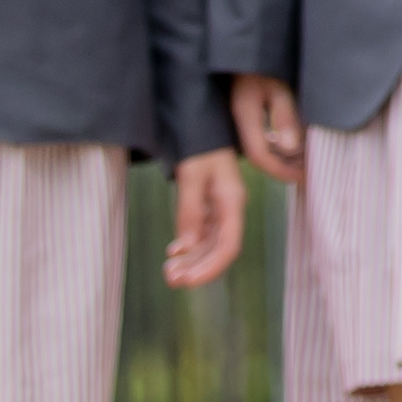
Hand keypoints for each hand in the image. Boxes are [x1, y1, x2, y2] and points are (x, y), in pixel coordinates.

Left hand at [163, 150, 245, 285]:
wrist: (200, 121)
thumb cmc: (199, 144)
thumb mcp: (191, 173)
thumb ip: (190, 210)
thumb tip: (187, 247)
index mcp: (232, 201)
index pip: (228, 246)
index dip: (210, 268)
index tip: (188, 281)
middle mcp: (230, 208)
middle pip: (219, 249)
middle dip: (197, 268)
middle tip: (171, 280)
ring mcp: (221, 207)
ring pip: (210, 244)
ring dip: (191, 260)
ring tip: (168, 272)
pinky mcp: (210, 204)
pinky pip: (203, 232)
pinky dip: (189, 245)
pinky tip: (174, 253)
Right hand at [227, 70, 306, 183]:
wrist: (250, 53)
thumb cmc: (265, 66)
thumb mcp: (279, 88)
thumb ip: (284, 117)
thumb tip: (290, 147)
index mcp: (244, 117)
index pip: (259, 156)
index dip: (281, 171)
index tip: (303, 176)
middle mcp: (239, 124)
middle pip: (261, 158)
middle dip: (286, 168)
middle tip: (310, 171)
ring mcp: (242, 123)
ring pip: (262, 151)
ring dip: (284, 159)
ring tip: (308, 160)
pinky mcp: (247, 120)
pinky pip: (262, 141)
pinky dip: (281, 148)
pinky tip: (297, 147)